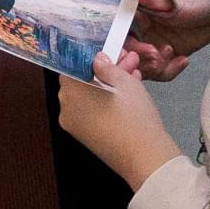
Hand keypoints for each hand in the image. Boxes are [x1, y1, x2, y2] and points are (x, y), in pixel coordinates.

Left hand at [57, 51, 181, 190]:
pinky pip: (92, 111)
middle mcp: (66, 108)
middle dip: (105, 69)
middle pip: (82, 80)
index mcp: (71, 91)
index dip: (92, 56)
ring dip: (109, 83)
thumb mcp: (124, 82)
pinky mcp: (85, 136)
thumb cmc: (133, 116)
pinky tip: (128, 92)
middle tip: (127, 60)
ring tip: (134, 74)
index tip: (110, 52)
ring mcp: (74, 124)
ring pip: (89, 96)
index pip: (73, 65)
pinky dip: (105, 100)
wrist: (143, 157)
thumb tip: (97, 58)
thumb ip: (107, 67)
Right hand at [121, 0, 209, 77]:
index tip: (128, 50)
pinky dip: (168, 70)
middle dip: (138, 58)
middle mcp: (141, 25)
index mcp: (136, 7)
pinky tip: (182, 60)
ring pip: (141, 63)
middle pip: (126, 50)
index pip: (115, 28)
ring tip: (172, 57)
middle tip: (155, 55)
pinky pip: (159, 70)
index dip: (117, 42)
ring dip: (154, 66)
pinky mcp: (167, 54)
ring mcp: (153, 41)